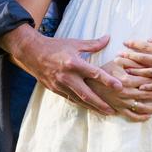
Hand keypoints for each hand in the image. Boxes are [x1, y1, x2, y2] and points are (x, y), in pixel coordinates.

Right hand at [1, 24, 121, 113]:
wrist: (32, 53)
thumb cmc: (55, 47)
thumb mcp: (74, 43)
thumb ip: (93, 44)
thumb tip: (108, 38)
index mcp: (73, 63)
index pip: (94, 73)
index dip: (108, 80)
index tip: (119, 86)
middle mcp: (67, 76)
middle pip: (87, 93)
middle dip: (101, 103)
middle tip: (113, 110)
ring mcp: (60, 85)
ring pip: (79, 100)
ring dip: (92, 107)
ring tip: (105, 112)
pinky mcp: (56, 90)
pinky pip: (71, 99)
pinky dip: (81, 104)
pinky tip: (90, 108)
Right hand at [87, 60, 151, 120]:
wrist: (86, 83)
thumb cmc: (101, 70)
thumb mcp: (115, 62)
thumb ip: (130, 60)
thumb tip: (144, 57)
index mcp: (126, 80)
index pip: (146, 80)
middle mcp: (126, 93)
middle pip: (146, 94)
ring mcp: (122, 102)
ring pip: (141, 107)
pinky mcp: (117, 109)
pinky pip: (131, 116)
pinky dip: (140, 117)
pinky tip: (148, 116)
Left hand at [117, 37, 151, 90]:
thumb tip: (148, 40)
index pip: (145, 46)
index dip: (134, 44)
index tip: (124, 42)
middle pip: (142, 59)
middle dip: (128, 57)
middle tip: (117, 57)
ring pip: (146, 72)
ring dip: (134, 71)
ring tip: (123, 70)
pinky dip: (148, 86)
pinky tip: (139, 87)